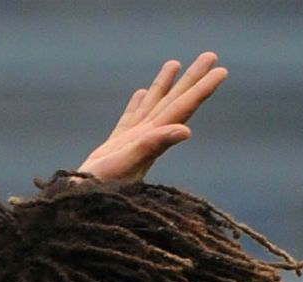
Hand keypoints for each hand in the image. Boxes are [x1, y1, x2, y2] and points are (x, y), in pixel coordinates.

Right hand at [77, 52, 228, 183]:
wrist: (81, 205)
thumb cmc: (102, 187)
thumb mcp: (129, 163)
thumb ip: (155, 144)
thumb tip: (186, 131)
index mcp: (155, 137)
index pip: (184, 106)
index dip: (202, 88)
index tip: (221, 69)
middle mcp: (148, 136)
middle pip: (175, 100)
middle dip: (192, 78)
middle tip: (210, 55)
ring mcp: (132, 140)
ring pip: (152, 105)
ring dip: (164, 85)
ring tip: (174, 63)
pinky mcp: (115, 146)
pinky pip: (129, 118)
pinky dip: (136, 104)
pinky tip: (139, 93)